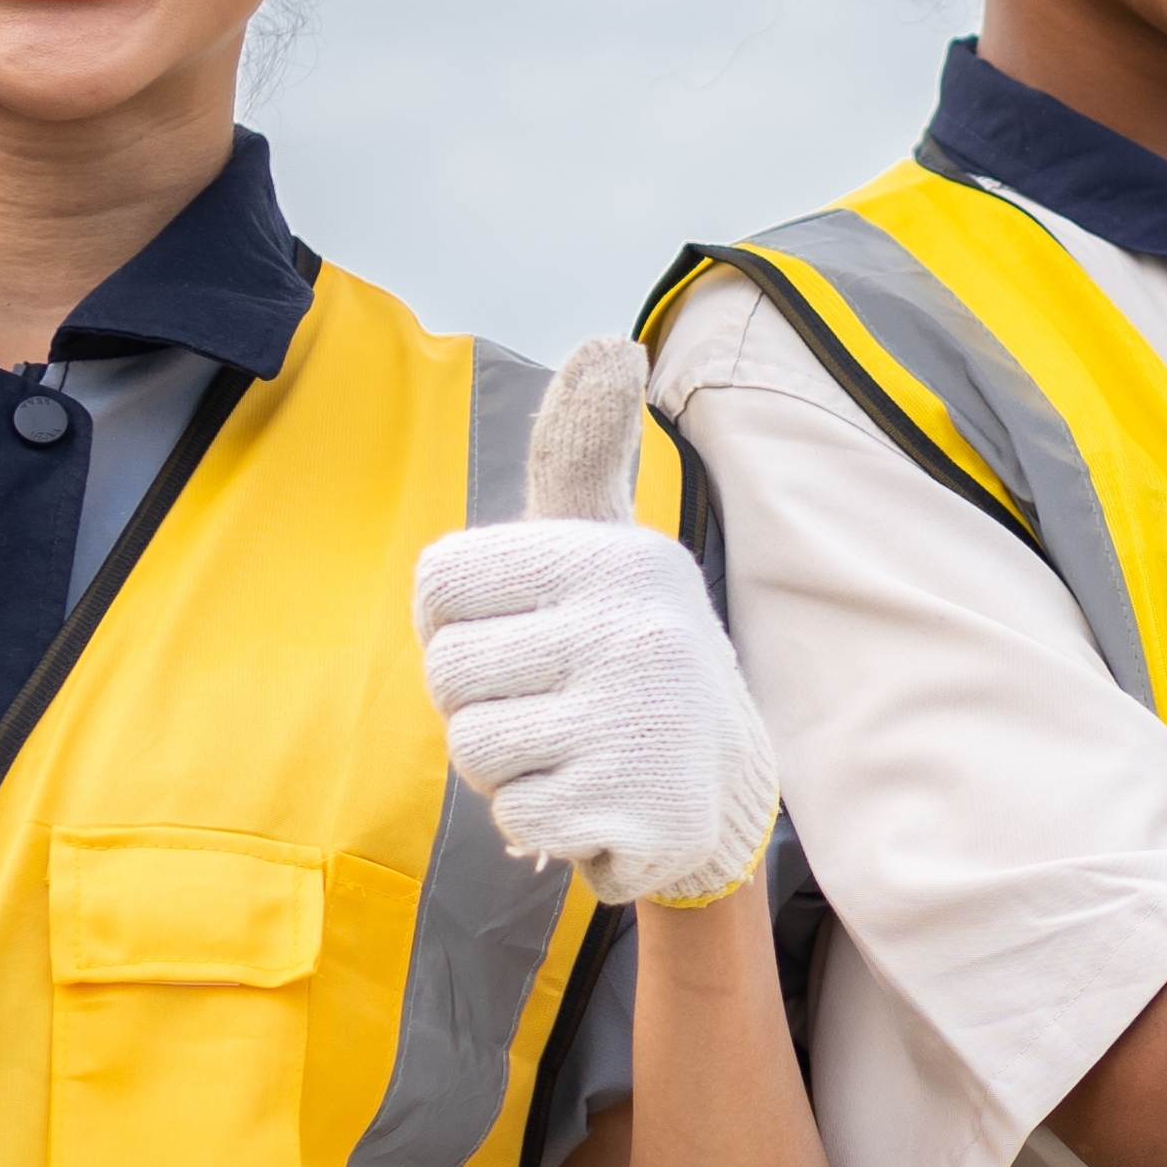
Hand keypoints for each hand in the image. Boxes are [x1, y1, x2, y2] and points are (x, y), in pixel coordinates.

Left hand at [415, 337, 782, 905]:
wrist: (726, 787)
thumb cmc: (627, 656)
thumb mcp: (604, 550)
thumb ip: (583, 454)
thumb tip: (613, 343)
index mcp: (609, 557)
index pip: (440, 582)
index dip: (450, 625)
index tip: (509, 637)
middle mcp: (629, 628)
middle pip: (447, 672)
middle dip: (477, 704)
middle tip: (545, 707)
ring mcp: (636, 720)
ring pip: (474, 746)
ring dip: (507, 767)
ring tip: (570, 752)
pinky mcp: (637, 804)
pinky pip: (515, 815)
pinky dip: (541, 822)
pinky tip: (595, 800)